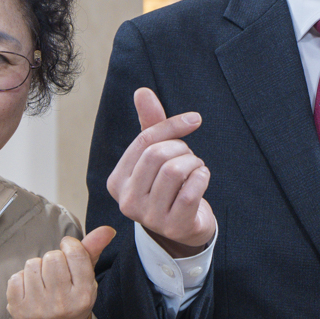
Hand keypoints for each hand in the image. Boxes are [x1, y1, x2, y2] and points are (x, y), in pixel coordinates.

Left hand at [9, 225, 116, 318]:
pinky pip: (15, 277)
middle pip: (52, 257)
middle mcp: (62, 304)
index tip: (68, 250)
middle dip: (53, 259)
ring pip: (33, 264)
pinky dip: (22, 279)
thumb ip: (93, 251)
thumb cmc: (72, 299)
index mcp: (83, 295)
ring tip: (43, 282)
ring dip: (37, 268)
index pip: (75, 254)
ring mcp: (39, 308)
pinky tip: (30, 290)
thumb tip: (107, 229)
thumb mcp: (87, 278)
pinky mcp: (18, 310)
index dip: (69, 245)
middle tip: (56, 273)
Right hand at [106, 88, 215, 257]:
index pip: (143, 142)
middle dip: (182, 148)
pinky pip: (190, 191)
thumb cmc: (169, 186)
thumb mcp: (157, 156)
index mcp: (117, 181)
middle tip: (190, 156)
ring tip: (196, 168)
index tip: (194, 119)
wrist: (185, 227)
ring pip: (174, 171)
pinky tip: (202, 178)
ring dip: (194, 163)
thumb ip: (150, 126)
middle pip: (157, 155)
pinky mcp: (173, 226)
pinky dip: (202, 177)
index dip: (171, 126)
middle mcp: (127, 201)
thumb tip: (142, 91)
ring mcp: (149, 217)